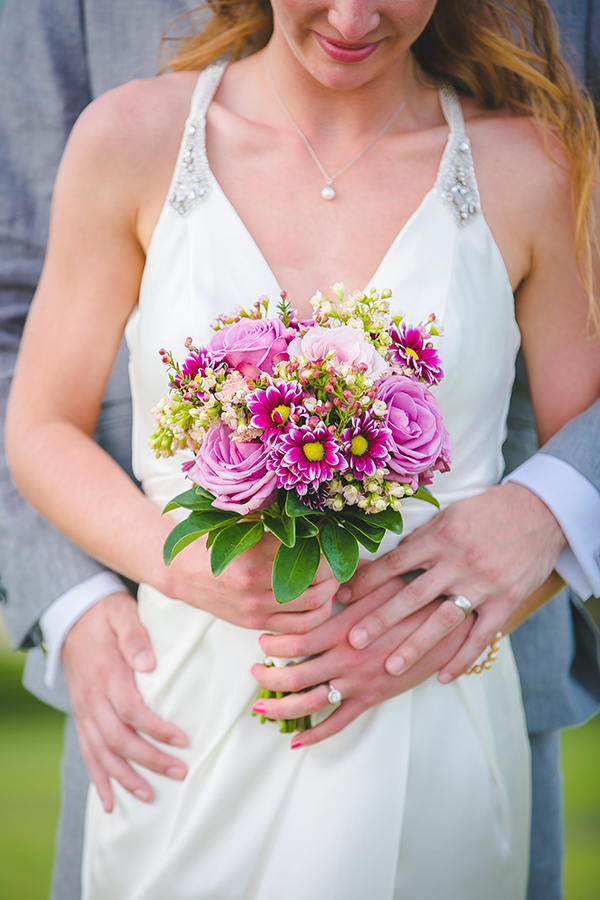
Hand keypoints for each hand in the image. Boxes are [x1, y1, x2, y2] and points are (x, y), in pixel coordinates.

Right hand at [62, 591, 187, 812]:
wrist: (73, 617)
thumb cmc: (106, 616)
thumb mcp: (123, 615)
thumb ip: (135, 637)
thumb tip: (148, 664)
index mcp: (108, 675)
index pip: (133, 711)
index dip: (157, 730)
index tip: (183, 741)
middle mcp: (94, 699)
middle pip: (120, 739)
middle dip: (150, 760)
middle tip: (179, 772)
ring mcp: (85, 711)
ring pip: (102, 753)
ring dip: (125, 777)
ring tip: (149, 796)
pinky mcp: (82, 716)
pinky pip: (87, 753)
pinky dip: (97, 778)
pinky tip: (109, 802)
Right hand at [162, 530, 336, 632]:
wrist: (184, 573)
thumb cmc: (216, 544)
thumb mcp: (241, 526)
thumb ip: (273, 523)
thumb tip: (313, 517)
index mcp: (254, 555)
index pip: (307, 551)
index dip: (325, 544)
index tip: (328, 537)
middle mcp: (256, 585)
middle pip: (316, 581)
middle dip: (333, 571)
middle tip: (334, 560)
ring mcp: (257, 609)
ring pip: (312, 609)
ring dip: (329, 595)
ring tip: (330, 582)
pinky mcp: (257, 624)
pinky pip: (298, 629)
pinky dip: (316, 617)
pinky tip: (318, 603)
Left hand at [250, 579, 473, 746]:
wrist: (450, 629)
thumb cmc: (417, 601)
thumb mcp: (383, 583)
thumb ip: (352, 583)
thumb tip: (327, 581)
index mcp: (344, 629)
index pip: (295, 640)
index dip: (272, 644)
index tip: (261, 642)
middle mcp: (346, 659)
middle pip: (294, 675)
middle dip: (267, 677)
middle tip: (253, 672)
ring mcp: (357, 683)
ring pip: (309, 704)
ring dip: (280, 707)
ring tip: (261, 705)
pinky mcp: (371, 699)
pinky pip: (338, 724)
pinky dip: (315, 736)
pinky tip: (296, 742)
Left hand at [337, 483, 565, 681]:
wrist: (539, 511)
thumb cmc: (487, 511)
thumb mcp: (449, 515)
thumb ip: (421, 540)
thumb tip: (387, 560)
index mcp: (440, 537)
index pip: (395, 563)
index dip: (368, 582)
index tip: (343, 599)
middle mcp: (458, 562)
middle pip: (412, 596)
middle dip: (380, 620)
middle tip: (353, 641)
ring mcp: (483, 584)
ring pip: (443, 621)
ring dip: (415, 647)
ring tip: (391, 668)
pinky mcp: (506, 601)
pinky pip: (481, 636)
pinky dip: (462, 658)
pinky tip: (443, 677)